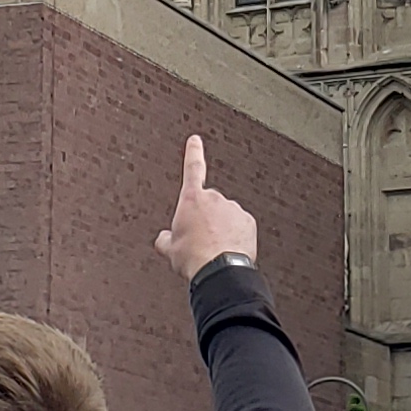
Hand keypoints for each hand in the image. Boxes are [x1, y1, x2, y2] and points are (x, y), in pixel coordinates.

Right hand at [157, 135, 257, 284]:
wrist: (218, 270)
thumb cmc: (193, 257)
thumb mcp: (170, 249)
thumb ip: (166, 239)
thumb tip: (163, 238)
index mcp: (192, 199)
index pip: (192, 168)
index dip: (193, 152)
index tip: (195, 140)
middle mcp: (214, 198)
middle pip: (208, 204)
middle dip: (205, 218)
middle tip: (199, 240)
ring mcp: (233, 209)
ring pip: (225, 216)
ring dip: (220, 227)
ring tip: (213, 249)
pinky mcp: (248, 222)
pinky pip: (239, 226)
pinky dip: (235, 235)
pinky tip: (227, 249)